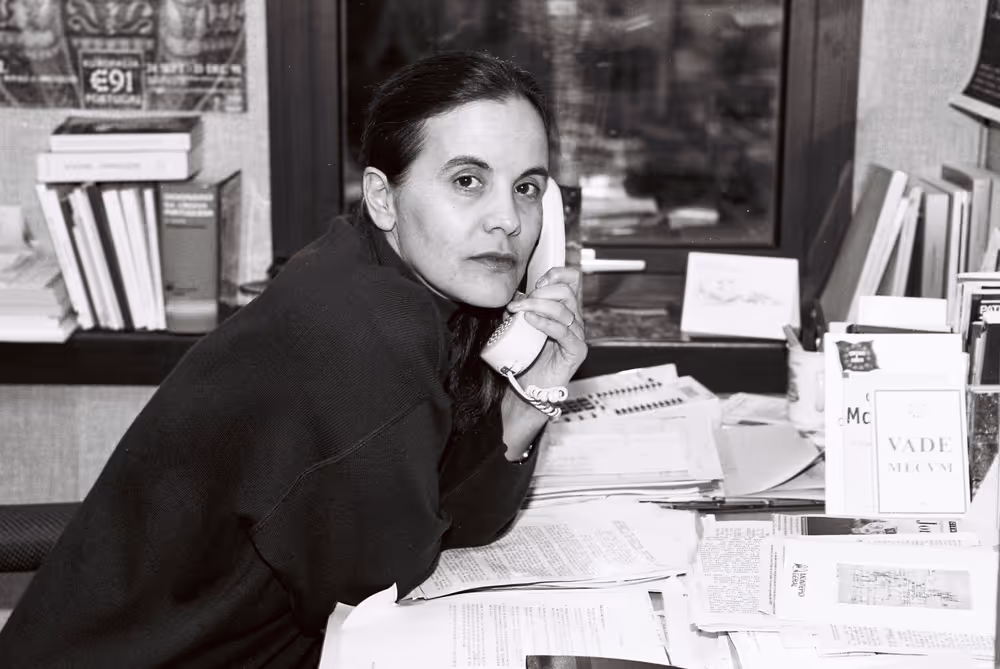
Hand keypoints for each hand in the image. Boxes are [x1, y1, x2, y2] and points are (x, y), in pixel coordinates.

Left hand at [505, 267, 587, 391]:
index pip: (571, 280)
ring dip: (536, 306)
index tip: (536, 283)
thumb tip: (516, 295)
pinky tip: (530, 320)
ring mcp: (577, 335)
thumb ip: (519, 310)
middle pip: (566, 292)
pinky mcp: (577, 350)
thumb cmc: (526, 357)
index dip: (556, 275)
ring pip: (563, 310)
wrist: (529, 386)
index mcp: (565, 309)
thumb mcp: (519, 327)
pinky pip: (562, 331)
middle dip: (539, 294)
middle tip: (518, 304)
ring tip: (519, 312)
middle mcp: (574, 319)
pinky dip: (544, 322)